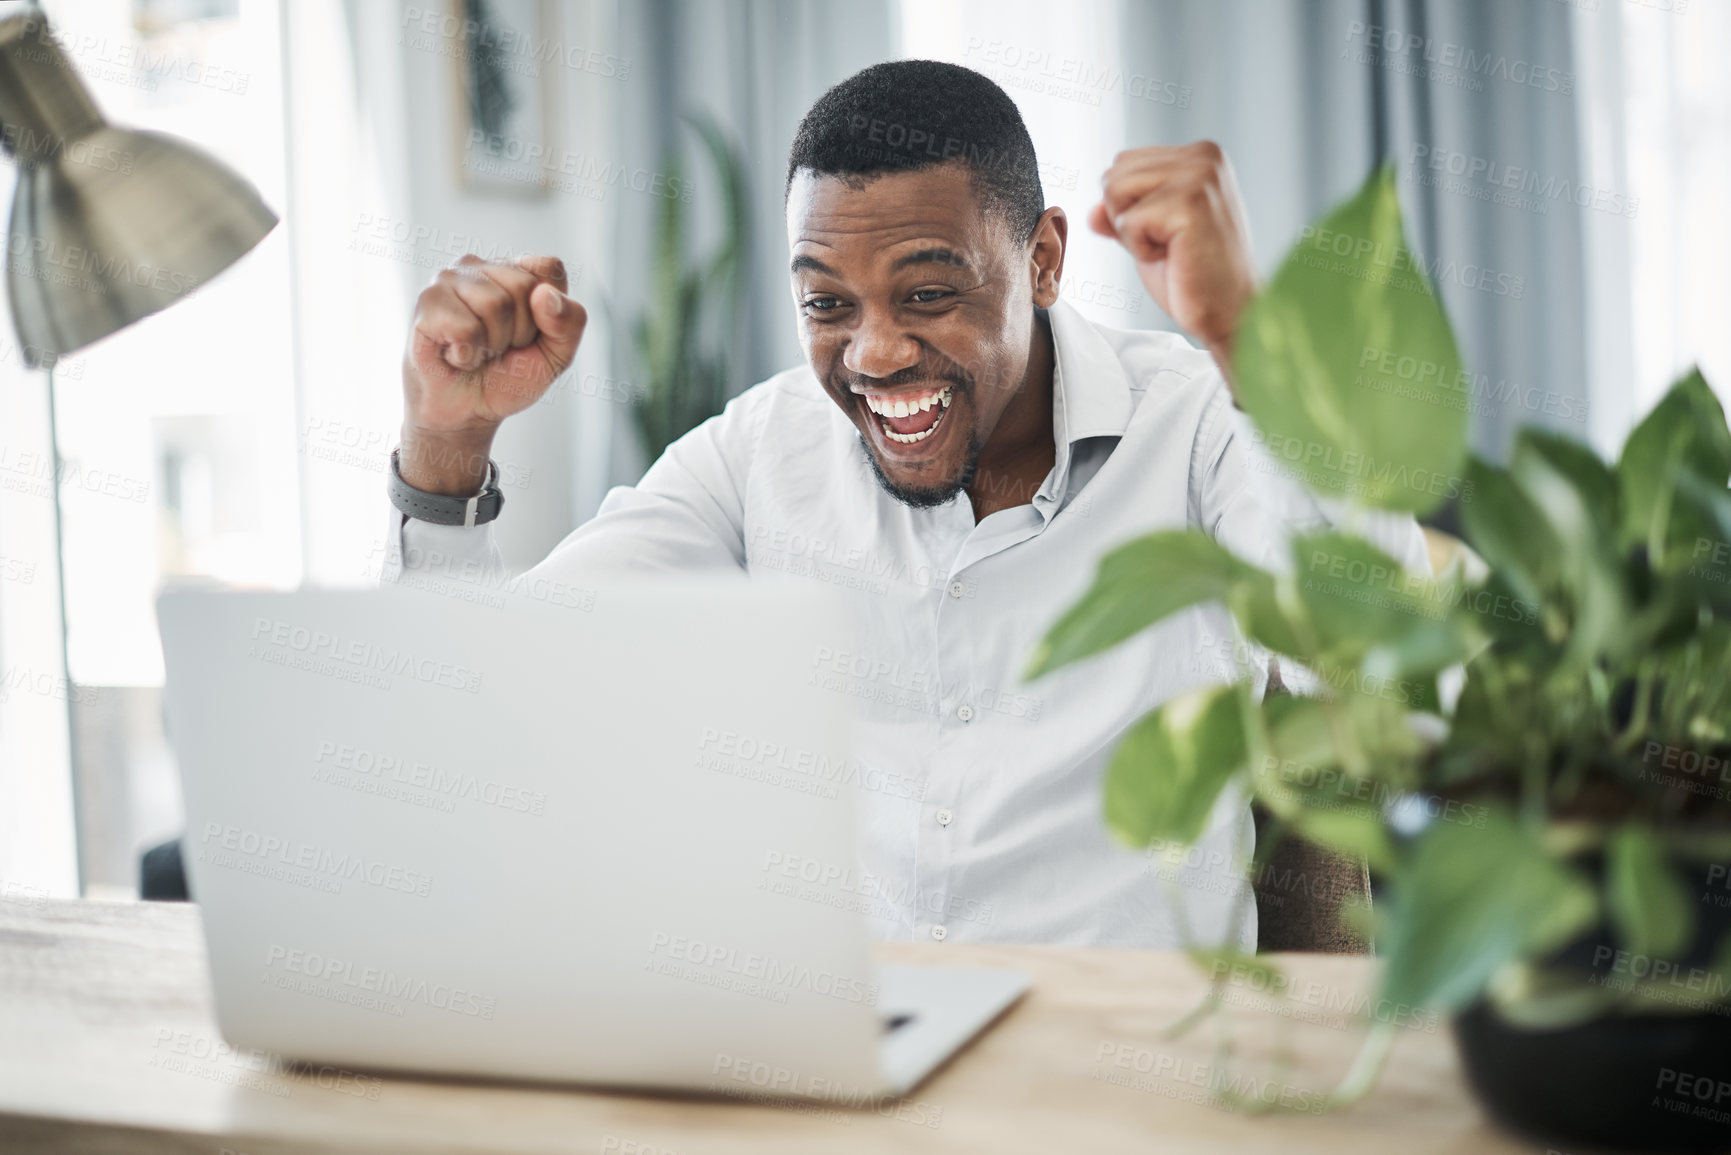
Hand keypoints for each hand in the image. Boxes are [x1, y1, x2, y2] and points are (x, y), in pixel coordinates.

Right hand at [399, 254, 585, 494]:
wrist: (467, 412)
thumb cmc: (509, 377)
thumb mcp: (557, 355)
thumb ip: (570, 322)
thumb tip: (545, 295)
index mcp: (516, 270)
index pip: (549, 268)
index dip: (550, 313)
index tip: (531, 334)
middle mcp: (481, 266)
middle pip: (524, 287)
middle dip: (520, 332)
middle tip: (499, 347)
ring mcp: (449, 279)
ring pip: (494, 305)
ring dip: (492, 345)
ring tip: (477, 351)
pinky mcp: (427, 303)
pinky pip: (465, 328)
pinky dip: (467, 355)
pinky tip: (456, 355)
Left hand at [1089, 142, 1255, 382]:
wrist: (1229, 312)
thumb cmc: (1195, 277)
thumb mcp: (1150, 236)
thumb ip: (1123, 214)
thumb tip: (1092, 212)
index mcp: (1199, 154)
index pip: (1123, 163)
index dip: (1129, 208)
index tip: (1168, 233)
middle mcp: (1204, 156)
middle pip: (1115, 174)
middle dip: (1126, 218)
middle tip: (1169, 244)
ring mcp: (1200, 176)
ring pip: (1115, 191)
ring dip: (1133, 233)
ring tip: (1171, 248)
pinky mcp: (1191, 202)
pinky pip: (1128, 222)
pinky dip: (1141, 249)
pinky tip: (1176, 256)